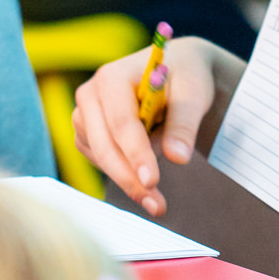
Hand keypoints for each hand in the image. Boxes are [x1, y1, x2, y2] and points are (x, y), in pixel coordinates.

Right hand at [73, 35, 233, 216]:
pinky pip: (100, 160)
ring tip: (159, 198)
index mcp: (113, 77)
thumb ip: (184, 125)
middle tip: (158, 206)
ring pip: (100, 157)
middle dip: (130, 178)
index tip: (152, 182)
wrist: (175, 73)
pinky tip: (145, 175)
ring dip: (128, 180)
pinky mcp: (88, 133)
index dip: (136, 154)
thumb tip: (178, 158)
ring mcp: (85, 115)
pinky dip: (123, 173)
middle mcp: (90, 94)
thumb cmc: (185, 78)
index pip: (121, 122)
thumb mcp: (193, 94)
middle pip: (104, 144)